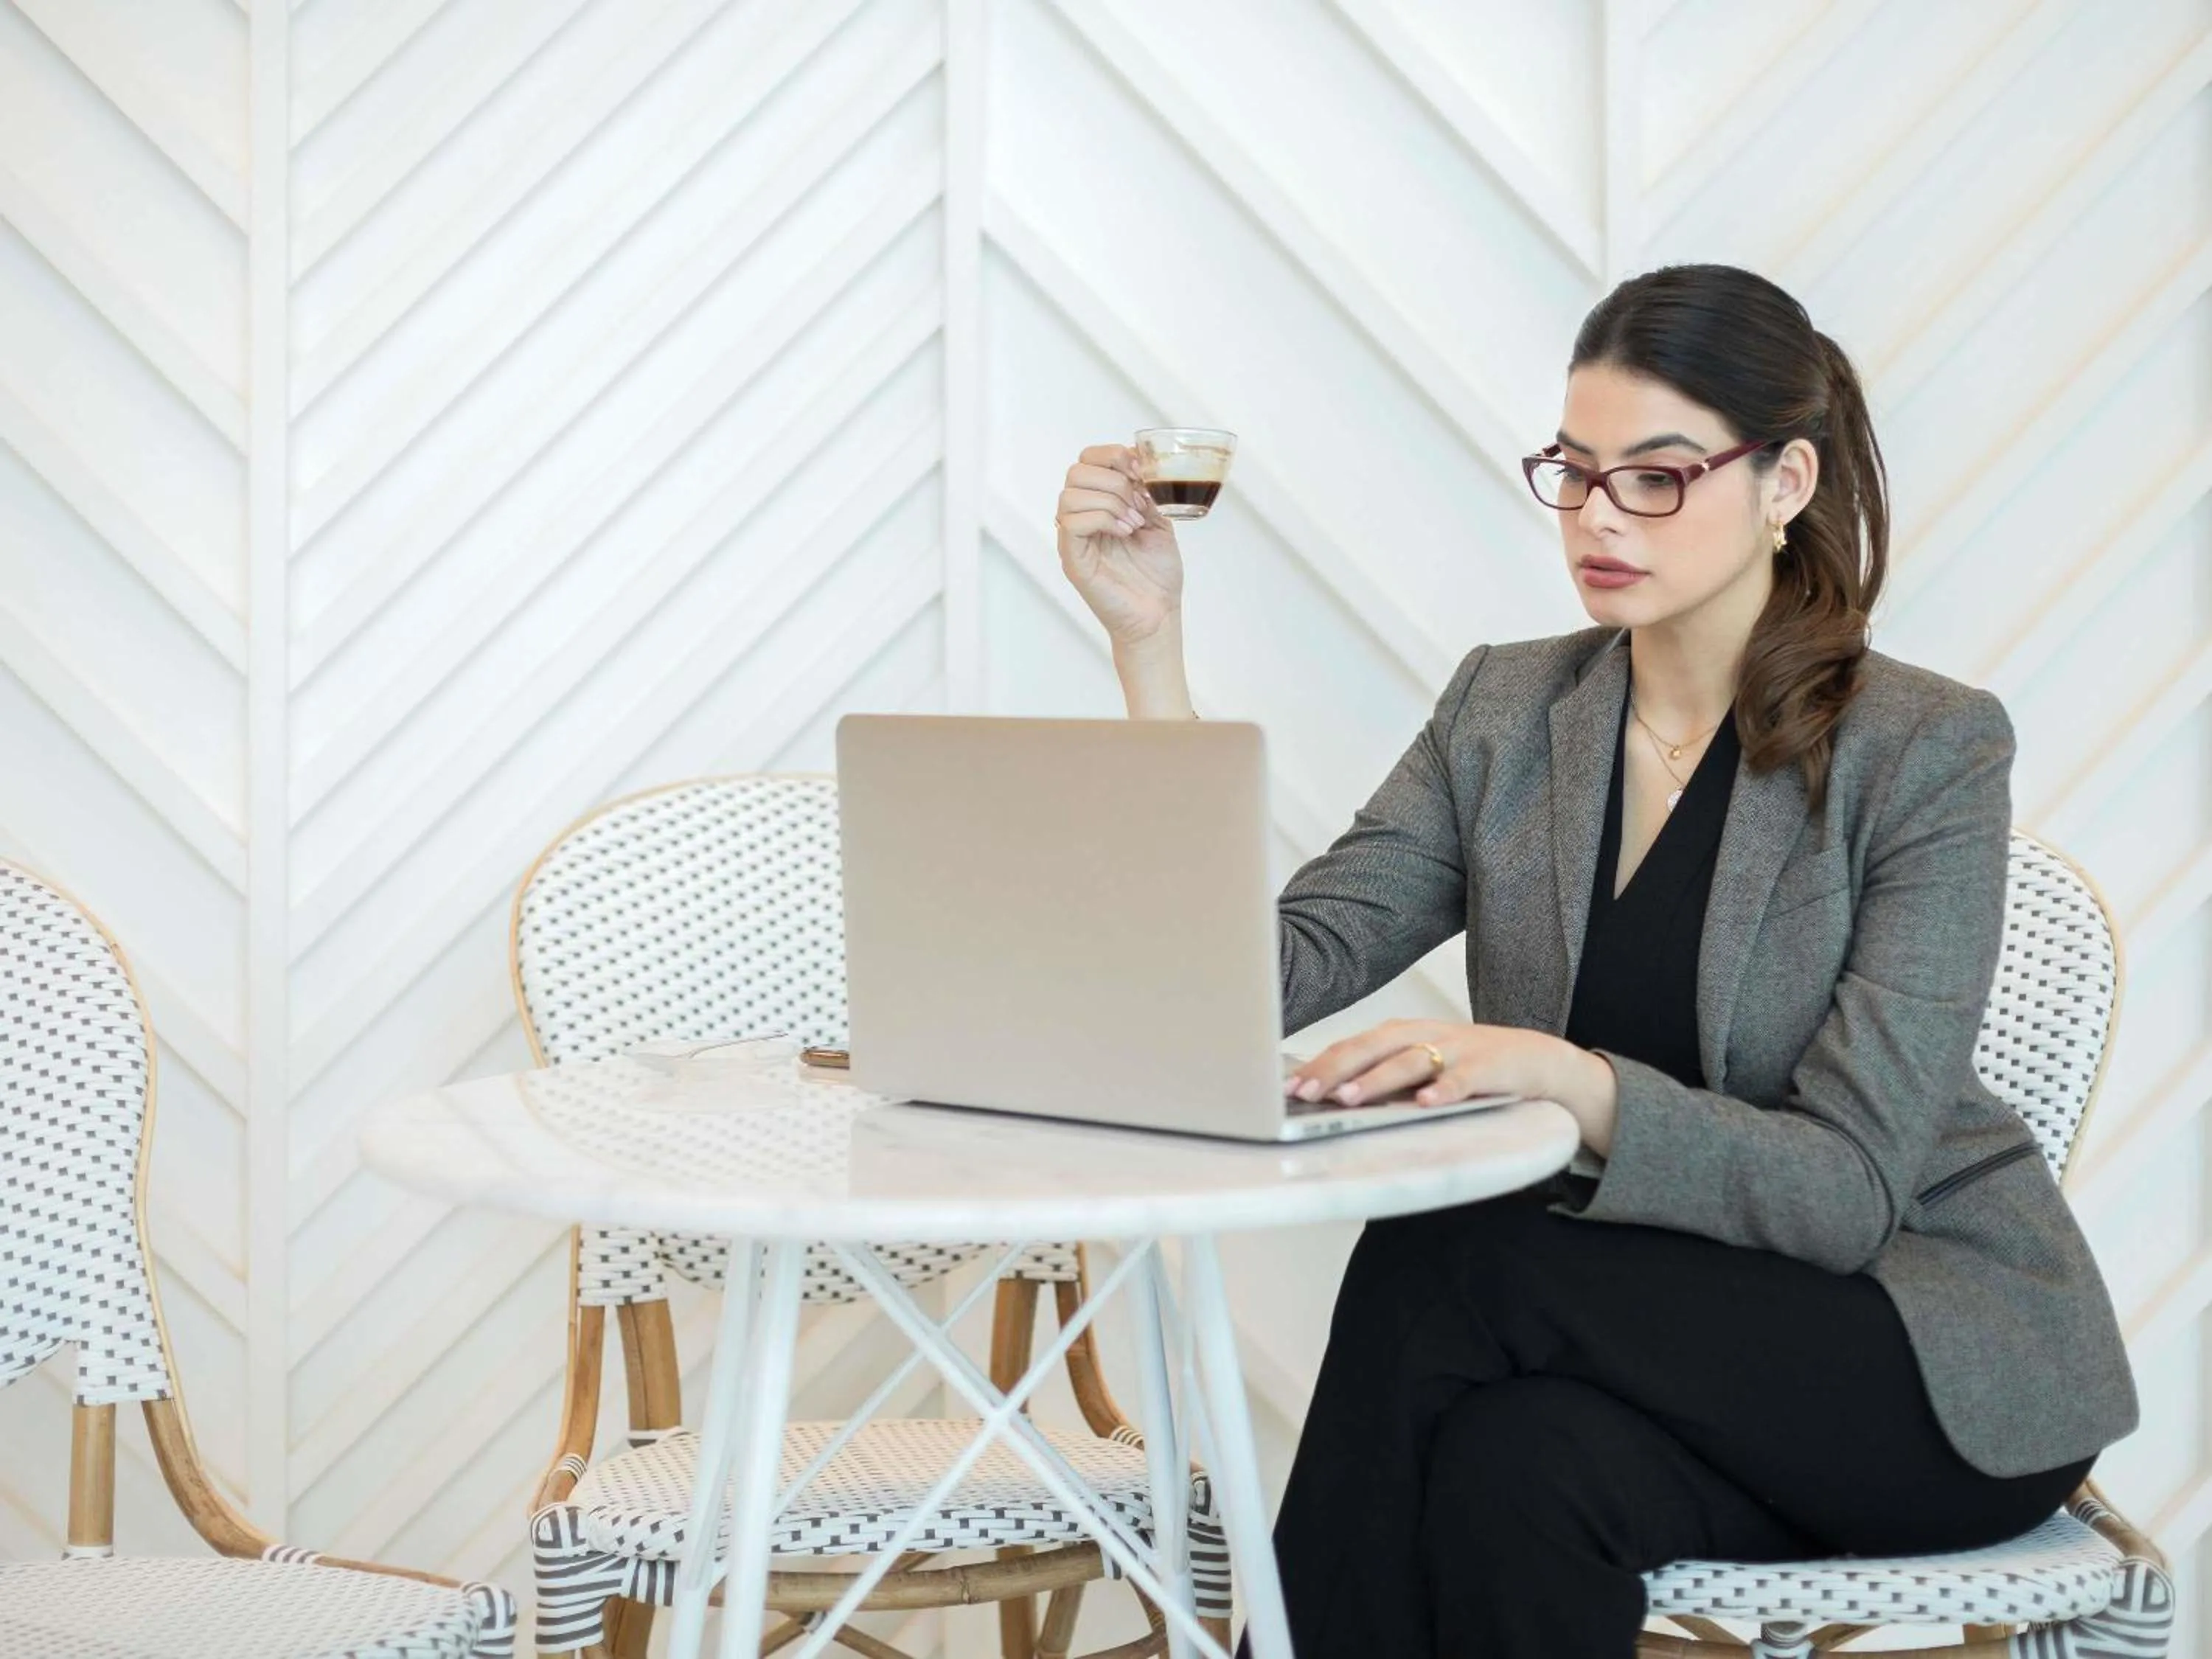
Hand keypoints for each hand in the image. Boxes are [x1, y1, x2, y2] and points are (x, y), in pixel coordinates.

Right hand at [1056, 443, 1184, 645]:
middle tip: (1138, 503)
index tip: (1141, 472)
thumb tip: (1141, 462)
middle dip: (1114, 479)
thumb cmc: (1157, 574)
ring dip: (1109, 501)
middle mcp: (1081, 516)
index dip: (1113, 455)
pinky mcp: (1072, 557)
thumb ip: (1148, 491)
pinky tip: (1125, 532)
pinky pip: (1071, 522)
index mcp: (1099, 503)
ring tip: (1134, 523)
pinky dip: (1103, 519)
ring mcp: (1074, 538)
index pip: (1088, 459)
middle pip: (1076, 471)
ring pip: (1071, 494)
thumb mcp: (1159, 521)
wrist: (1158, 614)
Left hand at [1287, 1019, 1619, 1151]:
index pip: (1352, 1046)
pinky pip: (1462, 1079)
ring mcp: (1457, 1049)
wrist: (1537, 1059)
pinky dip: (1443, 1090)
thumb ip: (1381, 1079)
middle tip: (1305, 1092)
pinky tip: (1425, 1103)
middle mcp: (1424, 1035)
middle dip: (1335, 1069)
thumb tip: (1328, 1099)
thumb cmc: (1466, 1066)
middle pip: (1372, 1047)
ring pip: (1410, 1061)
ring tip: (1350, 1098)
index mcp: (1402, 1033)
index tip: (1288, 1086)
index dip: (1319, 1064)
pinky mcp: (1488, 1067)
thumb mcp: (1419, 1066)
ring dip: (1378, 1080)